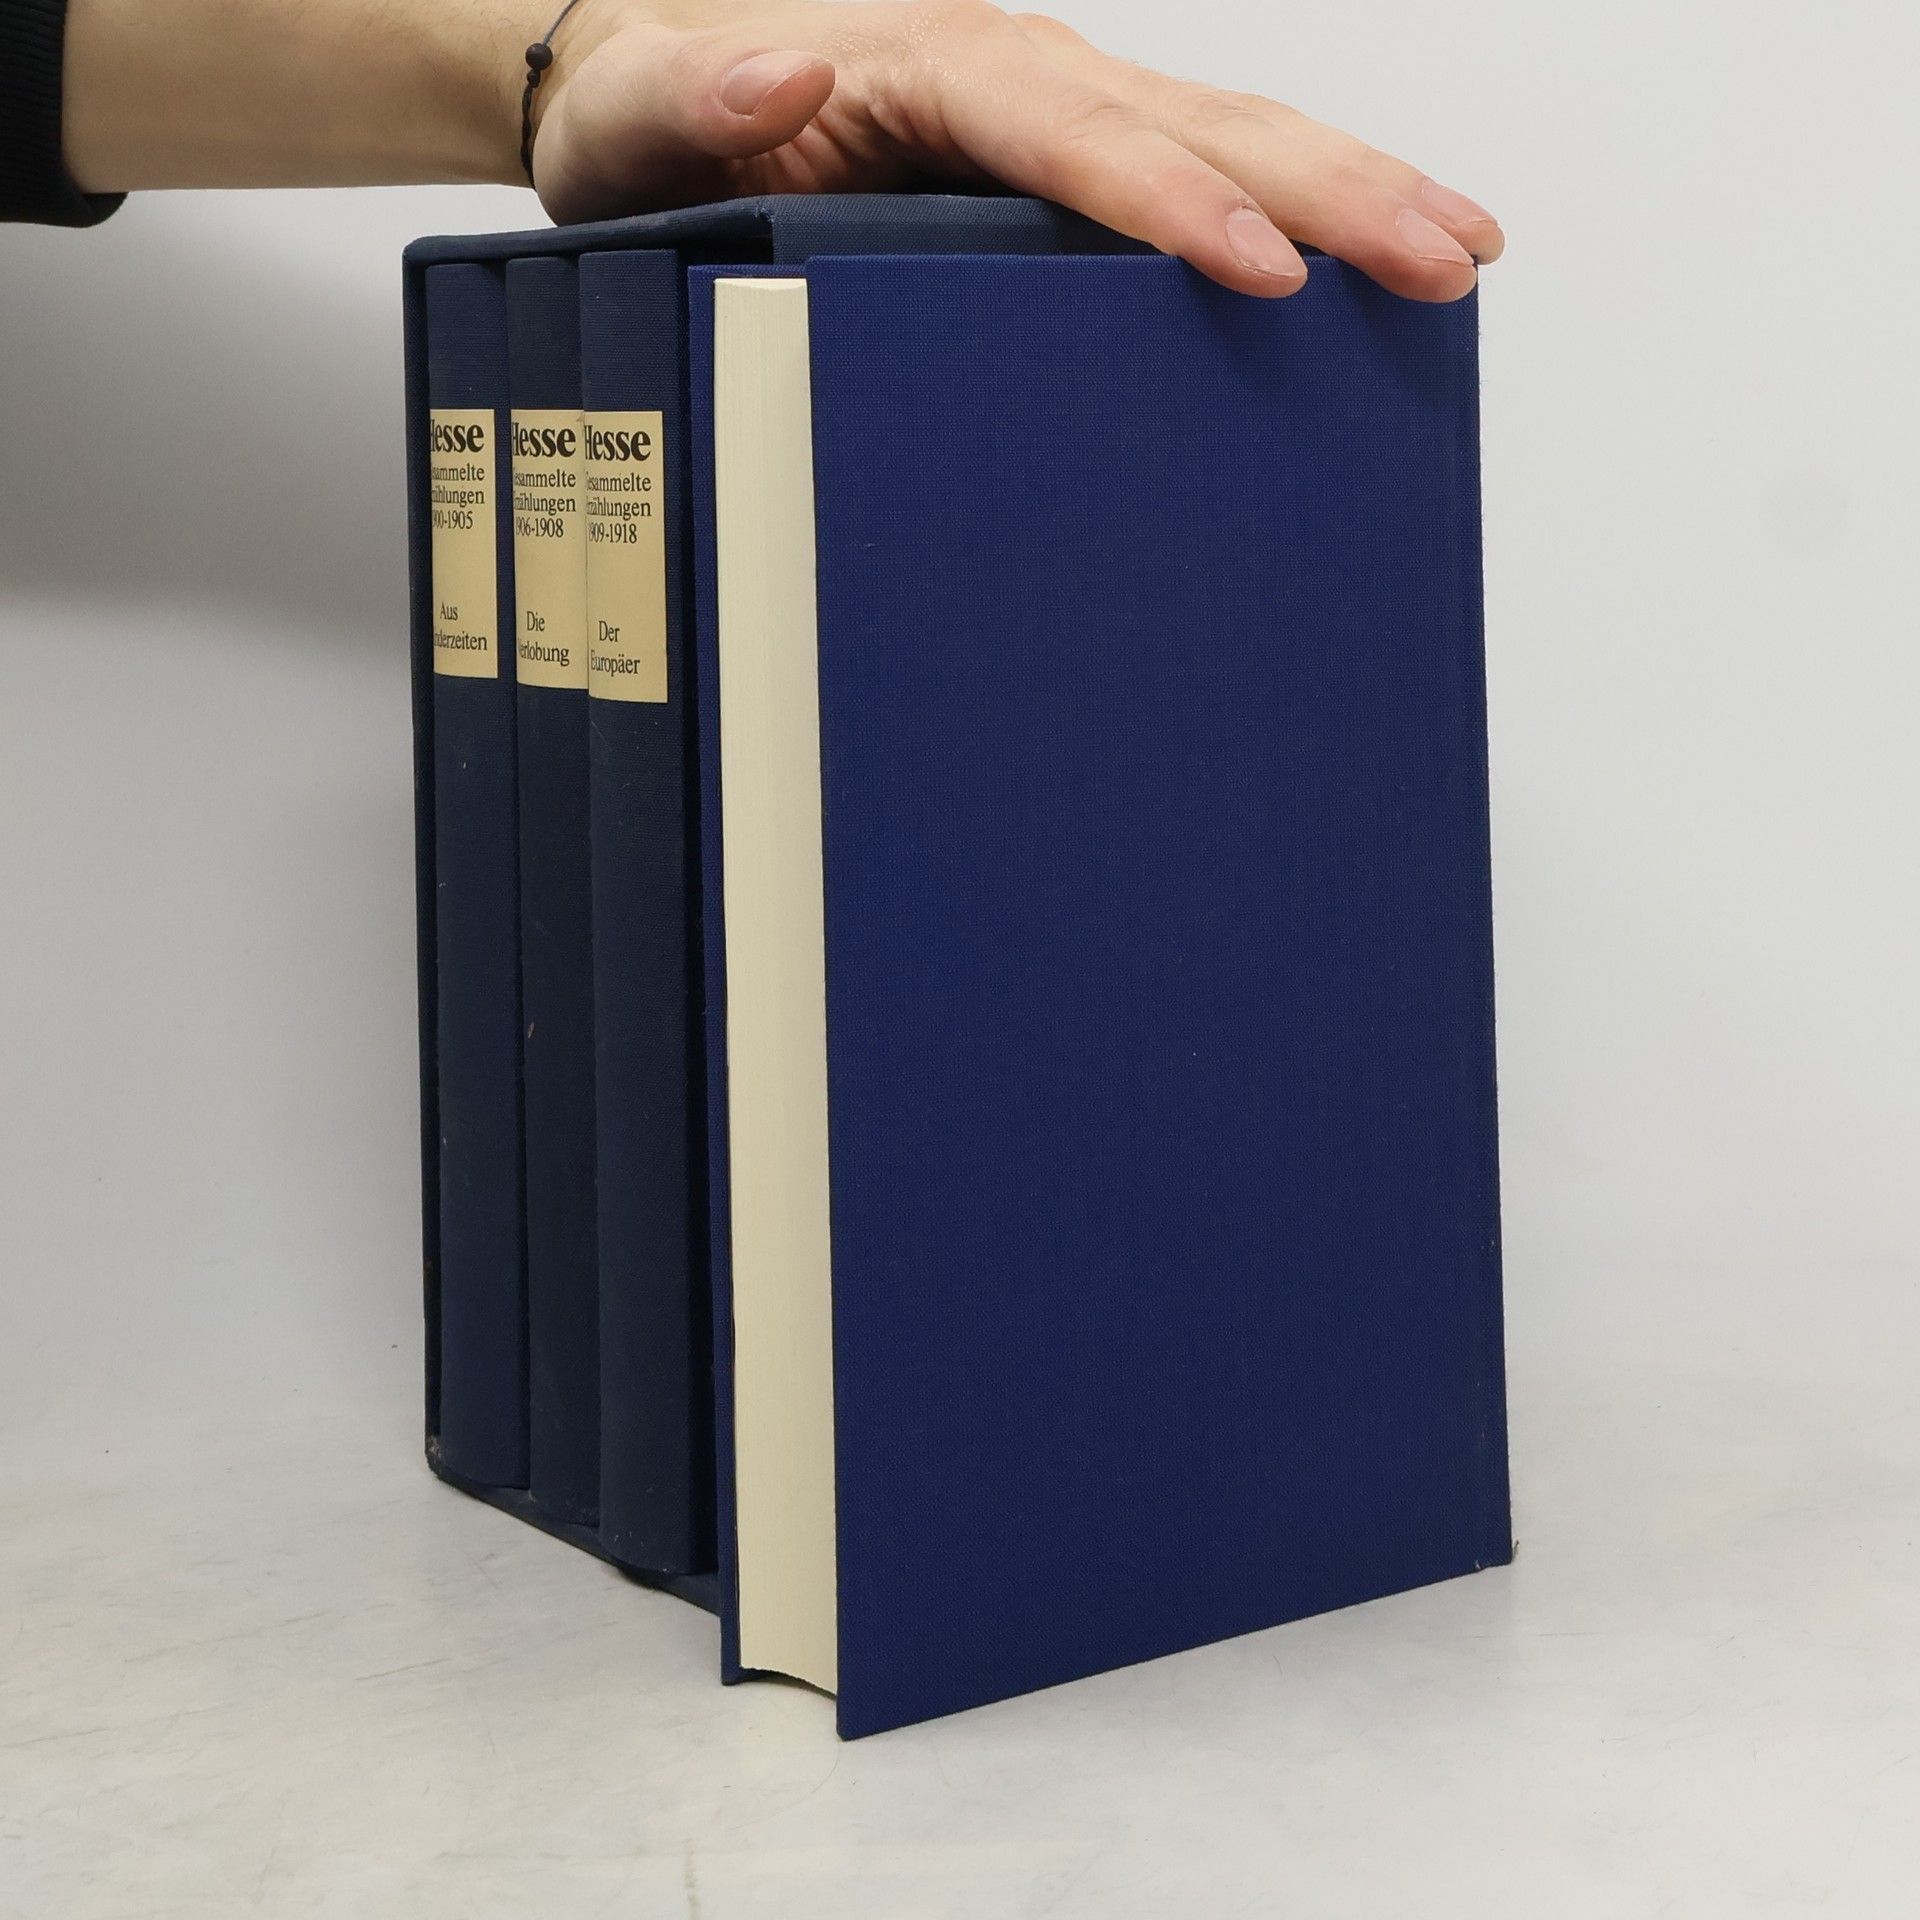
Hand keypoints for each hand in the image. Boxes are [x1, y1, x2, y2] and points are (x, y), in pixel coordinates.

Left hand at [532, 0, 1501, 300]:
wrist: (650, 95)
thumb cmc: (650, 117)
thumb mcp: (636, 116)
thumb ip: (691, 102)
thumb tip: (784, 72)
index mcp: (932, 68)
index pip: (1076, 135)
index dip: (1174, 201)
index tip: (1264, 268)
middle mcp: (1015, 74)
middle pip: (1198, 119)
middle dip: (1332, 187)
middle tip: (1446, 258)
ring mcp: (1051, 113)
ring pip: (1227, 133)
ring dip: (1350, 187)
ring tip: (1458, 251)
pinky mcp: (1062, 161)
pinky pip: (1195, 172)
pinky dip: (1294, 206)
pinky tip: (1359, 259)